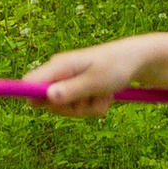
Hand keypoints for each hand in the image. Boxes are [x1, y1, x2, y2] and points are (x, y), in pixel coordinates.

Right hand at [26, 38, 159, 107]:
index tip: (39, 107)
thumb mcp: (95, 81)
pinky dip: (95, 105)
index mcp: (59, 66)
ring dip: (87, 107)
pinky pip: (81, 107)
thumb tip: (47, 97)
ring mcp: (70, 81)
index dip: (31, 97)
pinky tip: (106, 95)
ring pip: (67, 107)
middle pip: (49, 103)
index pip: (29, 82)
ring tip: (103, 94)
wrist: (137, 60)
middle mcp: (61, 73)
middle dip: (70, 108)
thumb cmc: (116, 66)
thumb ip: (72, 90)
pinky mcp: (80, 88)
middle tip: (90, 100)